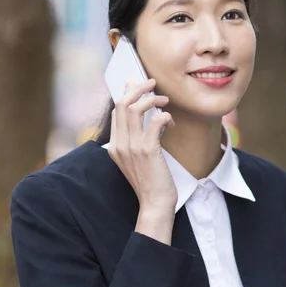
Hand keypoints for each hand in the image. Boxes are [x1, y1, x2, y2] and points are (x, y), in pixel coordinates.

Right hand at [107, 79, 176, 242]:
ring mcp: (132, 147)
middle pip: (122, 104)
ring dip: (152, 98)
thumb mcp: (138, 159)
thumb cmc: (151, 181)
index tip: (140, 85)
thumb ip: (136, 139)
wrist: (155, 204)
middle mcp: (119, 144)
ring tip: (164, 100)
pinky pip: (154, 121)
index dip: (128, 93)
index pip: (117, 110)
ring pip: (135, 108)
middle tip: (152, 83)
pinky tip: (171, 122)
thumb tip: (147, 117)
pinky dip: (164, 116)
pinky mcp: (148, 150)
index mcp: (114, 146)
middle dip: (138, 88)